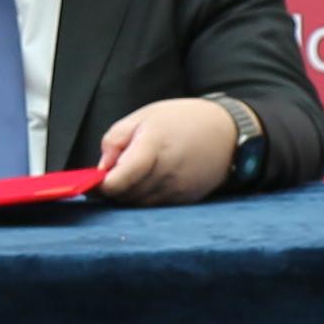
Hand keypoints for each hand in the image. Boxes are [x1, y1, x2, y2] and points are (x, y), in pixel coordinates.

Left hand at [91, 97, 245, 206]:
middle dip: (114, 189)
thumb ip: (116, 139)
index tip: (96, 179)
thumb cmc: (184, 120)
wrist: (228, 132)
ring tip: (134, 175)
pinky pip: (156, 206)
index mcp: (152, 147)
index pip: (118, 182)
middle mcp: (166, 173)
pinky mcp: (186, 200)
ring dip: (129, 195)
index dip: (102, 185)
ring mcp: (178, 189)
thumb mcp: (144, 116)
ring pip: (139, 204)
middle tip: (114, 173)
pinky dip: (147, 198)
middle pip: (126, 196)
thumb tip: (102, 168)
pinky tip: (151, 181)